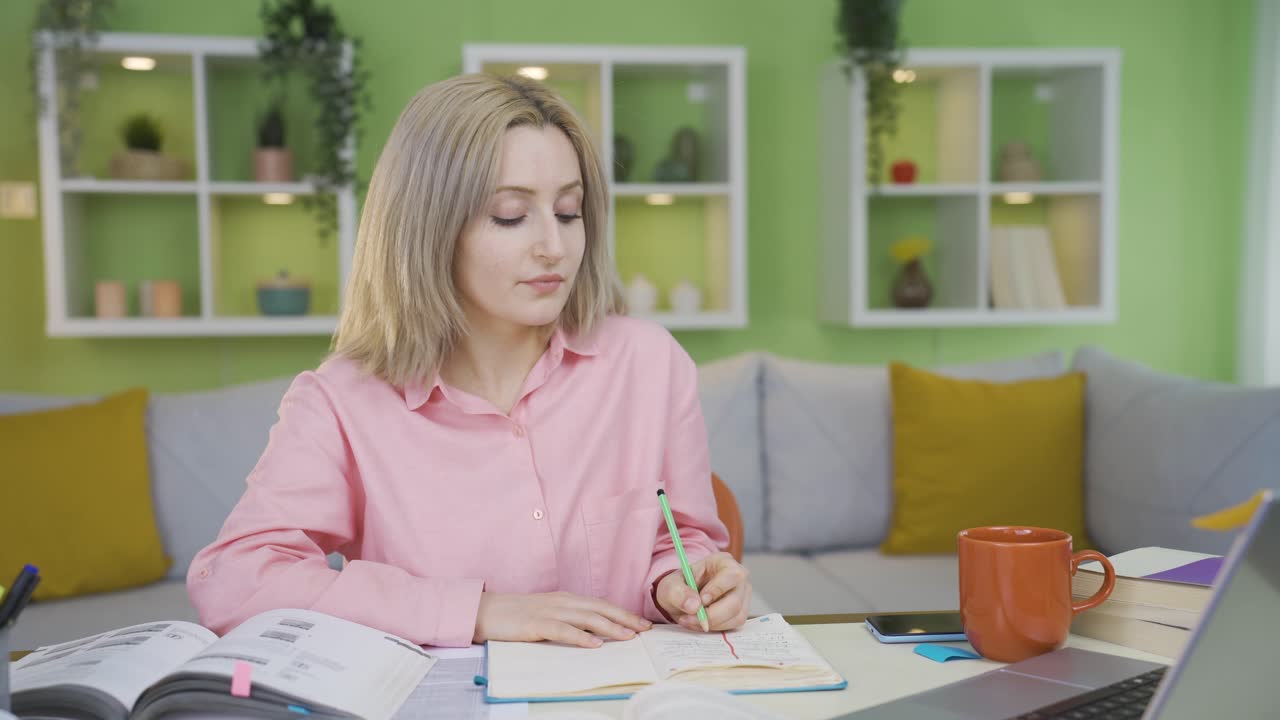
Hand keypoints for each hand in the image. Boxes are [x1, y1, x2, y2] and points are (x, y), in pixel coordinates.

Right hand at [472, 591, 652, 647]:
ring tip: (628, 636)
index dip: (622, 612)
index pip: (600, 604)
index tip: (641, 623)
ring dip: (609, 627)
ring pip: (586, 618)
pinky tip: (594, 644)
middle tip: (645, 629)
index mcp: (566, 598)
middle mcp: (562, 601)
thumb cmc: (516, 614)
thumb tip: (593, 631)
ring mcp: (549, 611)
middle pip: (599, 608)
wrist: (486, 611)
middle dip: (624, 618)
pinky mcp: (536, 623)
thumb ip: (568, 618)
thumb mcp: (547, 612)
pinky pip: (562, 630)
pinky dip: (580, 637)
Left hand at [655, 552, 750, 631]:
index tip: (701, 601)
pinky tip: (699, 622)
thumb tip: (694, 606)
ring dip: (711, 623)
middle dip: (711, 614)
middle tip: (689, 617)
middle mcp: (738, 578)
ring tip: (690, 619)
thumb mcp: (670, 586)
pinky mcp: (740, 612)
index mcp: (724, 562)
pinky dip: (714, 628)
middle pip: (735, 601)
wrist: (682, 598)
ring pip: (735, 617)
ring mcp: (742, 596)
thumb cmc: (680, 586)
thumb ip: (679, 592)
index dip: (717, 590)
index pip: (732, 574)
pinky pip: (732, 626)